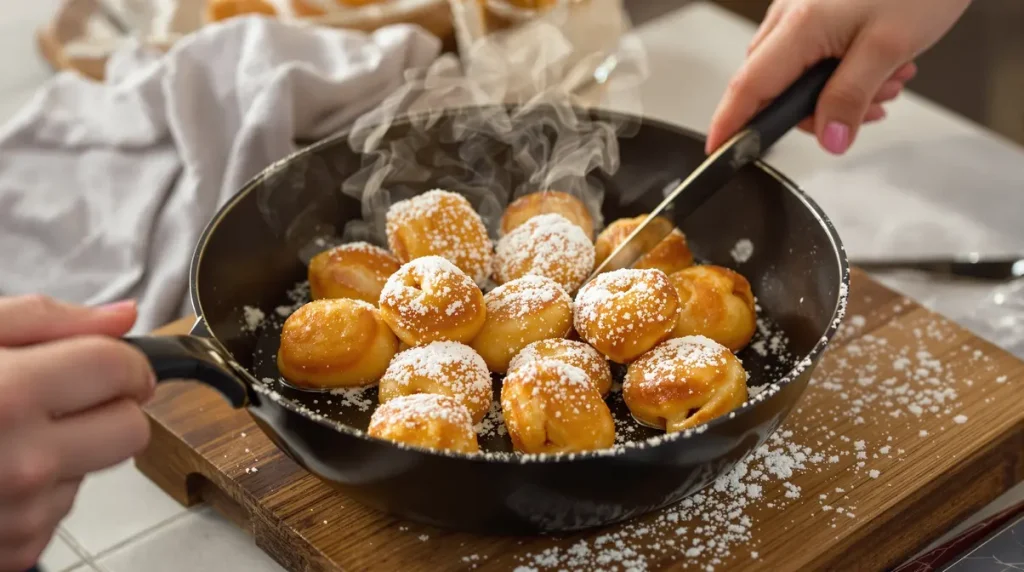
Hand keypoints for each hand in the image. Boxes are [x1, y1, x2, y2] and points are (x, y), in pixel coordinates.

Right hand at [0, 296, 154, 570]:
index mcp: (9, 396)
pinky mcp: (12, 553)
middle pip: (130, 430)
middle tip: (65, 396)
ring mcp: (18, 516)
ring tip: (0, 436)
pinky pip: (57, 511)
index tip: (111, 360)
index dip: (124, 359)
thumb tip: (120, 317)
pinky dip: (36, 491)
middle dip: (110, 407)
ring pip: (95, 471)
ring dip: (66, 451)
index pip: (123, 371)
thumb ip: (45, 321)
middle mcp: (22, 463)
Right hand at [706, 0, 971, 154]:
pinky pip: (813, 55)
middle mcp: (789, 15)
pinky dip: (841, 71)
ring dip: (838, 92)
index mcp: (799, 25)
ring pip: (798, 74)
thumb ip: (851, 99)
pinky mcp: (816, 8)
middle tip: (865, 112)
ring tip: (886, 81)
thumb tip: (829, 138)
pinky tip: (878, 66)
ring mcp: (801, 10)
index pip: (748, 87)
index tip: (718, 153)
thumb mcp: (889, 48)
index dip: (730, 125)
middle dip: (816, 112)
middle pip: (775, 87)